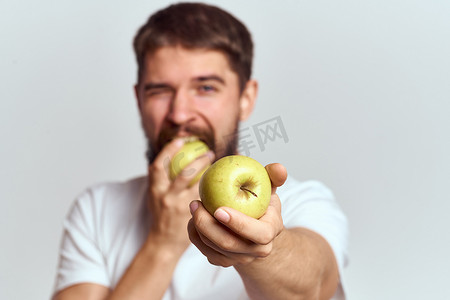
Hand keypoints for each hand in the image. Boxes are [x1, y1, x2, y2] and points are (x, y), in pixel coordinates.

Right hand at [146, 138, 213, 254]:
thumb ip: (165, 180)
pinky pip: (206, 199)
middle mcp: (165, 197)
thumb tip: (179, 160)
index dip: (168, 151)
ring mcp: (179, 207)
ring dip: (211, 175)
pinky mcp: (190, 216)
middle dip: (198, 161)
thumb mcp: (157, 196)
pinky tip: (228, 185)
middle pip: (183, 174)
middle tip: (211, 153)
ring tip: (223, 168)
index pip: (158, 166)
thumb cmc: (163, 216)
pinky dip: (217, 190)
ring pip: (198, 186)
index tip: (180, 141)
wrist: (163, 242)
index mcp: (154, 189)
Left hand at [187, 163, 287, 266]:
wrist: (256, 229)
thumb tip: (278, 167)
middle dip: (208, 225)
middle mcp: (256, 250)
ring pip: (213, 248)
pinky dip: (195, 235)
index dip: (239, 224)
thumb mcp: (269, 188)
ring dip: (198, 228)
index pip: (258, 234)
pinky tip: (193, 219)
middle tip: (195, 204)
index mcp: (270, 232)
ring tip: (194, 206)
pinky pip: (205, 251)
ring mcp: (239, 258)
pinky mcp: (223, 261)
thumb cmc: (262, 203)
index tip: (219, 209)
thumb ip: (274, 176)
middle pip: (229, 244)